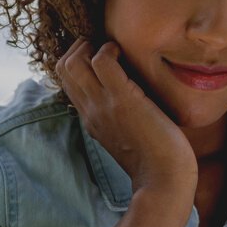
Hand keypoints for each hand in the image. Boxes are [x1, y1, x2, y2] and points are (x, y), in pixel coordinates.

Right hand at [55, 39, 195, 196]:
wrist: (164, 180)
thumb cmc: (156, 160)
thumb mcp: (127, 137)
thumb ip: (120, 119)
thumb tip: (133, 99)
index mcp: (91, 119)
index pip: (66, 82)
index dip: (78, 61)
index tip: (100, 57)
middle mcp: (91, 110)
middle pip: (62, 67)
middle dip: (80, 47)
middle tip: (105, 48)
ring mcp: (103, 104)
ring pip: (73, 62)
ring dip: (91, 45)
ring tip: (113, 49)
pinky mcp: (123, 99)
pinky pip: (101, 61)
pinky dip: (109, 49)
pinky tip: (126, 54)